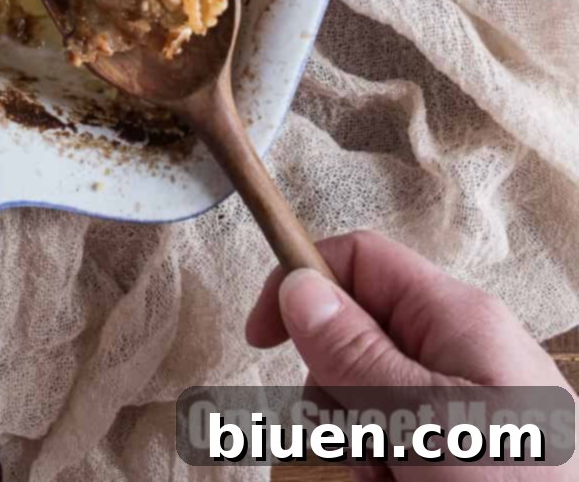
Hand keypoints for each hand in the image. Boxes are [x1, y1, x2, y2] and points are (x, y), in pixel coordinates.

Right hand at [247, 231, 578, 479]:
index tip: (261, 341)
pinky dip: (380, 475)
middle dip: (334, 403)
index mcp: (455, 318)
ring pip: (363, 408)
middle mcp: (456, 354)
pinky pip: (389, 449)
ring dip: (357, 453)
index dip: (300, 284)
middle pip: (352, 344)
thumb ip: (359, 353)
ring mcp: (459, 408)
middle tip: (361, 452)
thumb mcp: (427, 420)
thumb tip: (298, 285)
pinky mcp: (458, 452)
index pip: (359, 260)